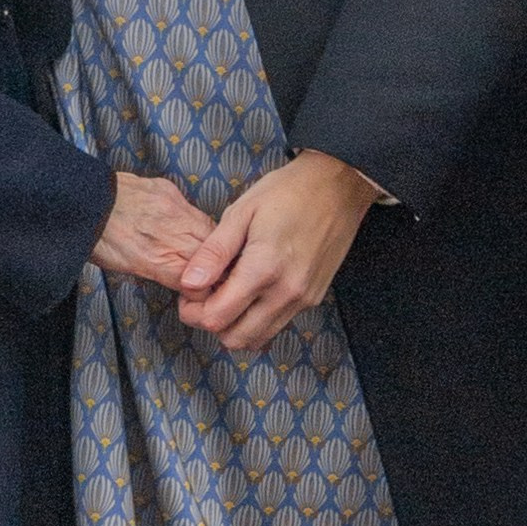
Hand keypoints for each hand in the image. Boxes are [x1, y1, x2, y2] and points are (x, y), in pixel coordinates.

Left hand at [90, 171, 216, 288]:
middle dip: (215, 266)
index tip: (203, 291)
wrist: (82, 201)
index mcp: (155, 259)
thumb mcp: (126, 267)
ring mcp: (172, 209)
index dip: (204, 290)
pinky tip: (187, 226)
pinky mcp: (169, 190)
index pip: (197, 282)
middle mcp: (169, 234)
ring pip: (209, 229)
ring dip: (210, 243)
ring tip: (205, 250)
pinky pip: (193, 209)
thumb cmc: (97, 238)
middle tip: (212, 272)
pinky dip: (194, 221)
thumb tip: (182, 280)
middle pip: (209, 255)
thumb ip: (160, 272)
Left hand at [175, 151, 381, 354]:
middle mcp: (286, 292)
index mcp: (263, 268)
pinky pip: (277, 324)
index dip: (194, 311)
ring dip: (236, 325)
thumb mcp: (242, 211)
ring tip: (228, 294)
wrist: (338, 187)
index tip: (190, 294)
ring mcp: (303, 299)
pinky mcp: (313, 299)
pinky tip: (252, 291)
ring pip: (258, 338)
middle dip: (212, 323)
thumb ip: (214, 252)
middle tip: (205, 297)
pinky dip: (258, 319)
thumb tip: (189, 283)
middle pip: (236, 338)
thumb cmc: (289, 192)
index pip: (217, 318)